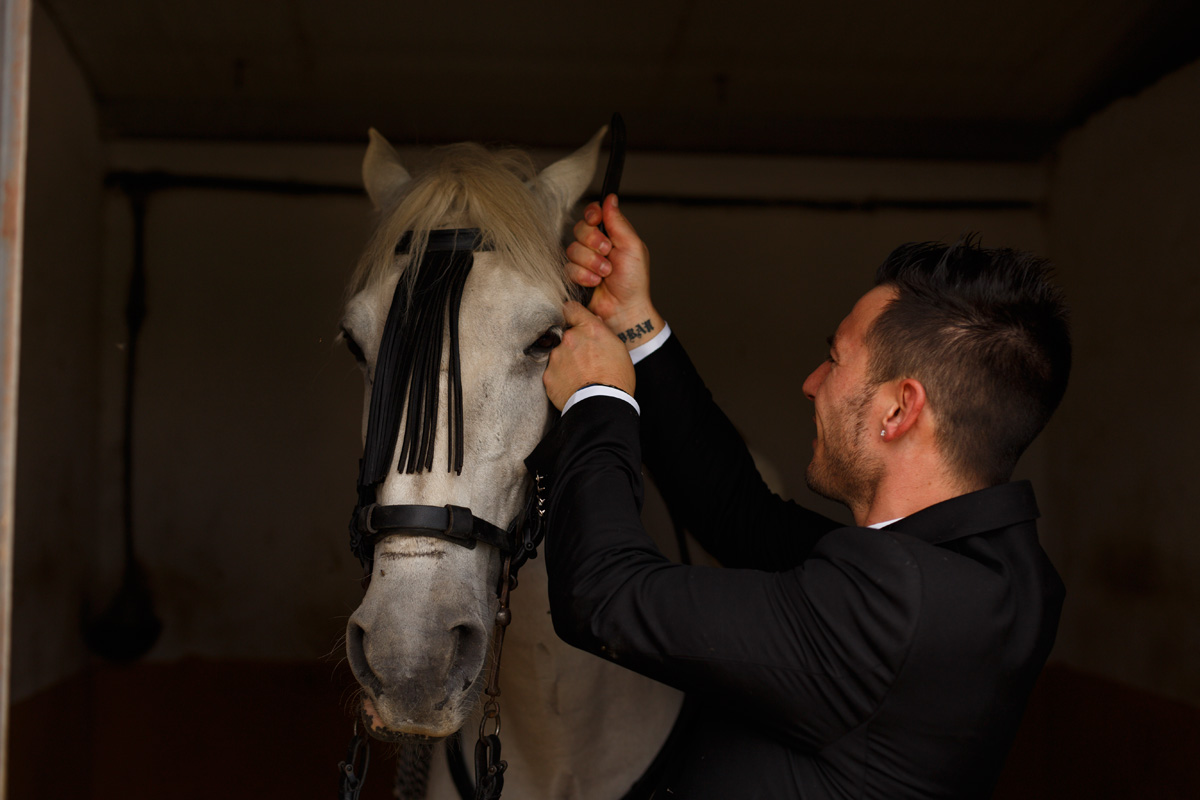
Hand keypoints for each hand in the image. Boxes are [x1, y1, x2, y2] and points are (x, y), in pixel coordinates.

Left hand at [542, 301, 634, 410]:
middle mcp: (569, 339)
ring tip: (581, 377)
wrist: (602, 405)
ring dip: (566, 363)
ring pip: (559, 356)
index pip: (571, 309)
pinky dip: (560, 379)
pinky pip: (553, 374)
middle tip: (586, 361)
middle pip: (566, 336)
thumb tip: (595, 322)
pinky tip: (573, 386)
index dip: (572, 314)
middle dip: (573, 345)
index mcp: (588, 329)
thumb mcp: (619, 349)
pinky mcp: (548, 377)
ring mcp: (556, 358)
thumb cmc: (616, 378)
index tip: (572, 318)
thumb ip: (603, 332)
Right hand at [565, 195, 663, 348]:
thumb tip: (610, 199)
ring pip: (573, 249)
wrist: (624, 309)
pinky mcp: (574, 276)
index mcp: (610, 234)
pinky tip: (595, 282)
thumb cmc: (634, 282)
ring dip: (591, 262)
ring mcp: (584, 261)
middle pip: (579, 229)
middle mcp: (595, 245)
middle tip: (608, 252)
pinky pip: (568, 268)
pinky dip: (584, 276)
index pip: (592, 213)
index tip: (596, 221)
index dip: (591, 215)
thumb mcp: (632, 247)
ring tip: (605, 273)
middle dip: (593, 242)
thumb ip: (619, 223)